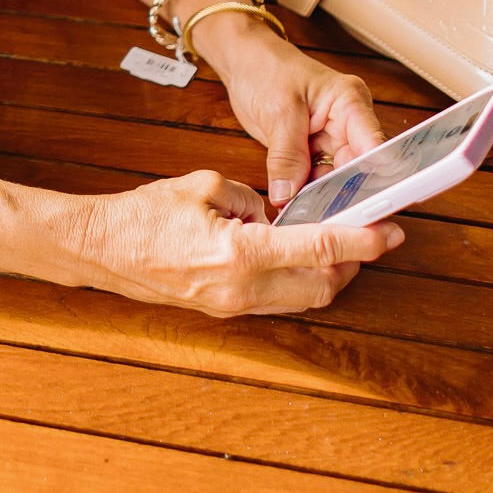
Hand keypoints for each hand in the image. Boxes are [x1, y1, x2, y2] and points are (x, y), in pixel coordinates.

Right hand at [78, 170, 402, 316]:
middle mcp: (243, 288)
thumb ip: (246, 196)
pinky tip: (292, 253)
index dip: (359, 241)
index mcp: (239, 252)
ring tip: (333, 242)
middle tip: (366, 236)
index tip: (388, 232)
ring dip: (324, 273)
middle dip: (351, 263)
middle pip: (321, 285)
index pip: (316, 248)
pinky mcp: (225, 308)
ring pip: (302, 297)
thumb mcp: (200, 185)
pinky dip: (295, 278)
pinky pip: (276, 299)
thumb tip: (269, 211)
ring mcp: (234, 304)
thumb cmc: (144, 214)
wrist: (103, 248)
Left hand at [208, 22, 387, 206]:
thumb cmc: (265, 68)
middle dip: (349, 199)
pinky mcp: (313, 151)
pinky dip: (309, 195)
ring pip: (338, 181)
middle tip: (336, 226)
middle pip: (360, 171)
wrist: (244, 61)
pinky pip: (317, 179)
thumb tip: (287, 194)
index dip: (378, 181)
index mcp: (350, 103)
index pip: (375, 148)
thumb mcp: (277, 111)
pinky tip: (300, 211)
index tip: (372, 210)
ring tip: (313, 222)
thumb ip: (286, 154)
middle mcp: (348, 123)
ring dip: (326, 201)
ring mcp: (332, 139)